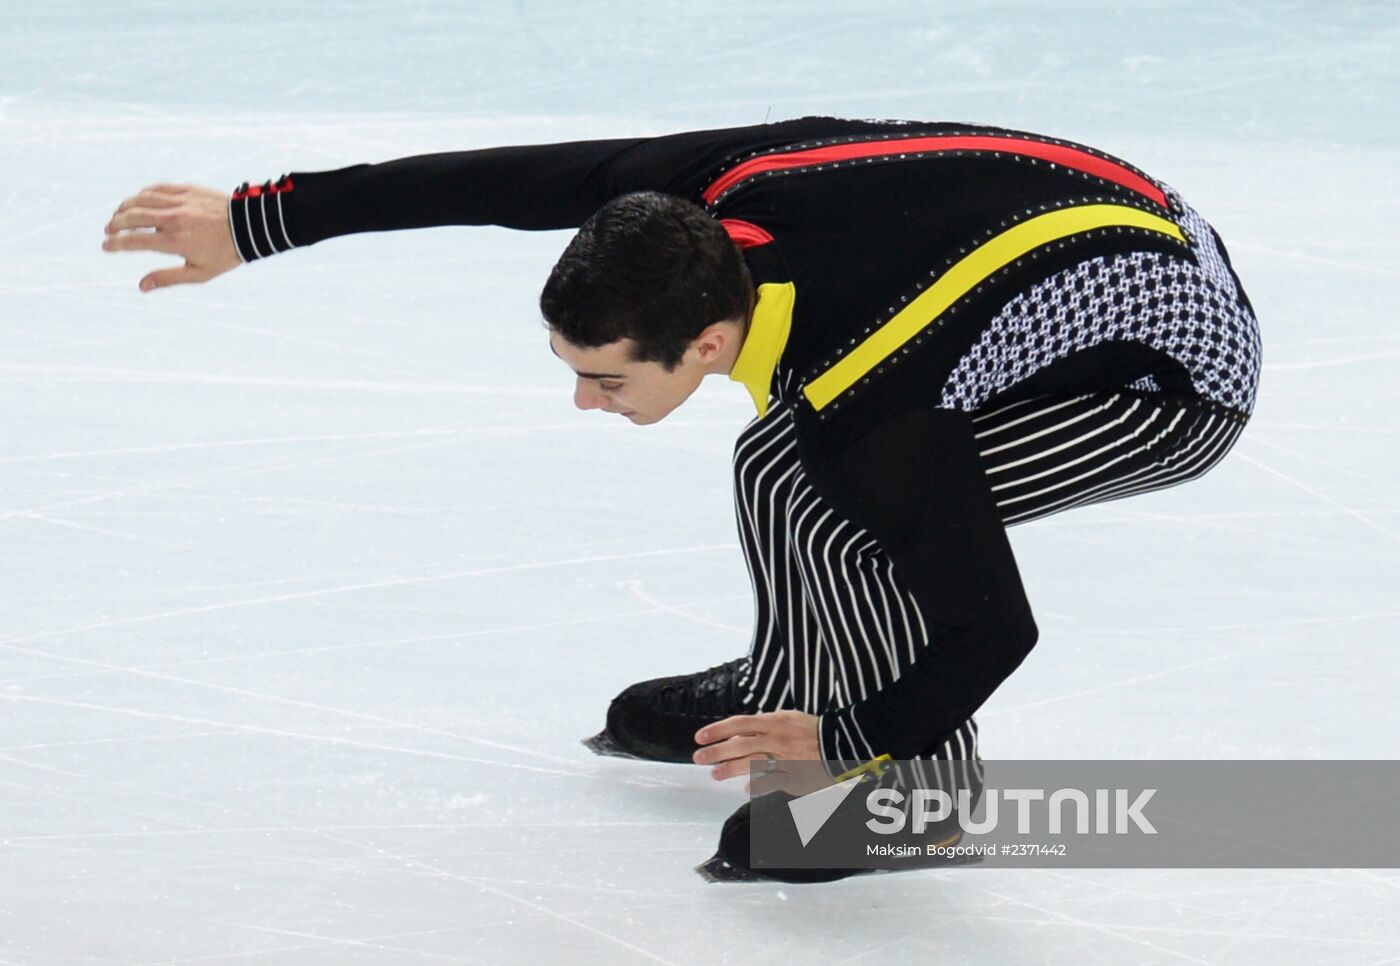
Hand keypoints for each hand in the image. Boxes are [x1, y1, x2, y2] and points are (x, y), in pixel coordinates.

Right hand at [103, 184, 241, 291]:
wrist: (250, 226)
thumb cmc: (226, 253)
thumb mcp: (200, 273)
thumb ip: (169, 278)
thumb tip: (142, 286)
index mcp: (175, 241)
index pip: (135, 241)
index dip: (116, 244)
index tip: (106, 246)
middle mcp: (174, 219)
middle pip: (132, 217)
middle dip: (115, 224)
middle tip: (109, 230)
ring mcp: (180, 202)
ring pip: (141, 199)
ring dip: (125, 207)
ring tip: (118, 216)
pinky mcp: (187, 190)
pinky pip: (157, 189)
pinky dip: (143, 194)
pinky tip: (138, 200)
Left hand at [693, 710, 820, 788]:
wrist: (844, 744)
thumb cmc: (813, 730)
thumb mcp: (789, 718)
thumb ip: (765, 725)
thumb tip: (741, 732)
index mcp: (775, 722)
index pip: (740, 724)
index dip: (718, 730)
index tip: (700, 737)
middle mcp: (778, 739)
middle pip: (741, 745)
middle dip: (716, 751)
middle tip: (698, 758)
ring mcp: (786, 759)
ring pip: (752, 763)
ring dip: (730, 769)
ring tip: (715, 774)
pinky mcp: (796, 777)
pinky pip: (773, 781)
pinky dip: (758, 785)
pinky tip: (746, 789)